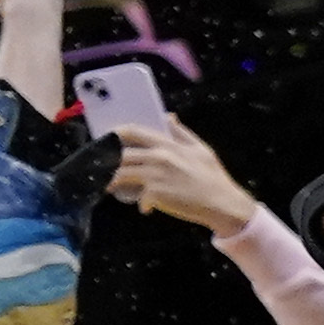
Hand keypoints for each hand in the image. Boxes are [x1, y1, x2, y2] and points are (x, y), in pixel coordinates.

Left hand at [104, 112, 262, 236]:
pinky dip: (141, 204)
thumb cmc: (213, 177)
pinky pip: (138, 198)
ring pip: (121, 175)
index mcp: (167, 144)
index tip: (104, 139)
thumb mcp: (201, 149)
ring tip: (111, 189)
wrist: (224, 204)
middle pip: (120, 155)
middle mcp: (158, 157)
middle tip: (100, 168)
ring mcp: (155, 175)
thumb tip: (168, 116)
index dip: (114, 133)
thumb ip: (181, 132)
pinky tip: (146, 208)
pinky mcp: (155, 194)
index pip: (132, 131)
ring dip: (113, 183)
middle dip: (106, 162)